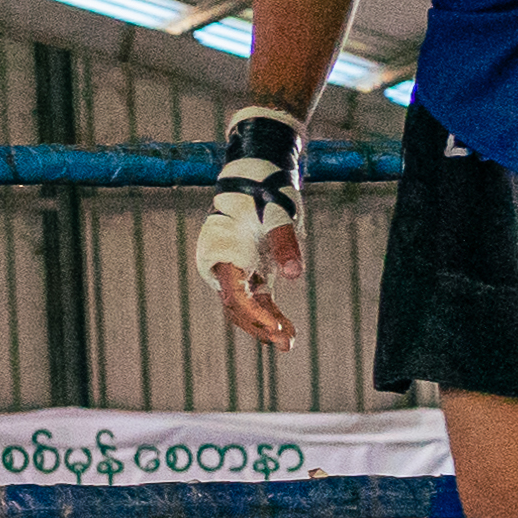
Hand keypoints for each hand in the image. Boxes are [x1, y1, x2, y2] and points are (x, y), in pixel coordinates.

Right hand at [198, 109, 304, 352]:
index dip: (257, 315)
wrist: (255, 174)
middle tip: (287, 342)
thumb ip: (285, 243)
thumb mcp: (279, 213)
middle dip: (261, 327)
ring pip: (245, 308)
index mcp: (221, 253)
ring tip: (289, 343)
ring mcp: (235, 270)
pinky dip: (270, 314)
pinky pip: (256, 299)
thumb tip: (295, 273)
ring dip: (266, 325)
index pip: (236, 296)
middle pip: (237, 308)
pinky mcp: (250, 271)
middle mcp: (222, 266)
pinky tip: (286, 331)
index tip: (280, 327)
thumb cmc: (265, 191)